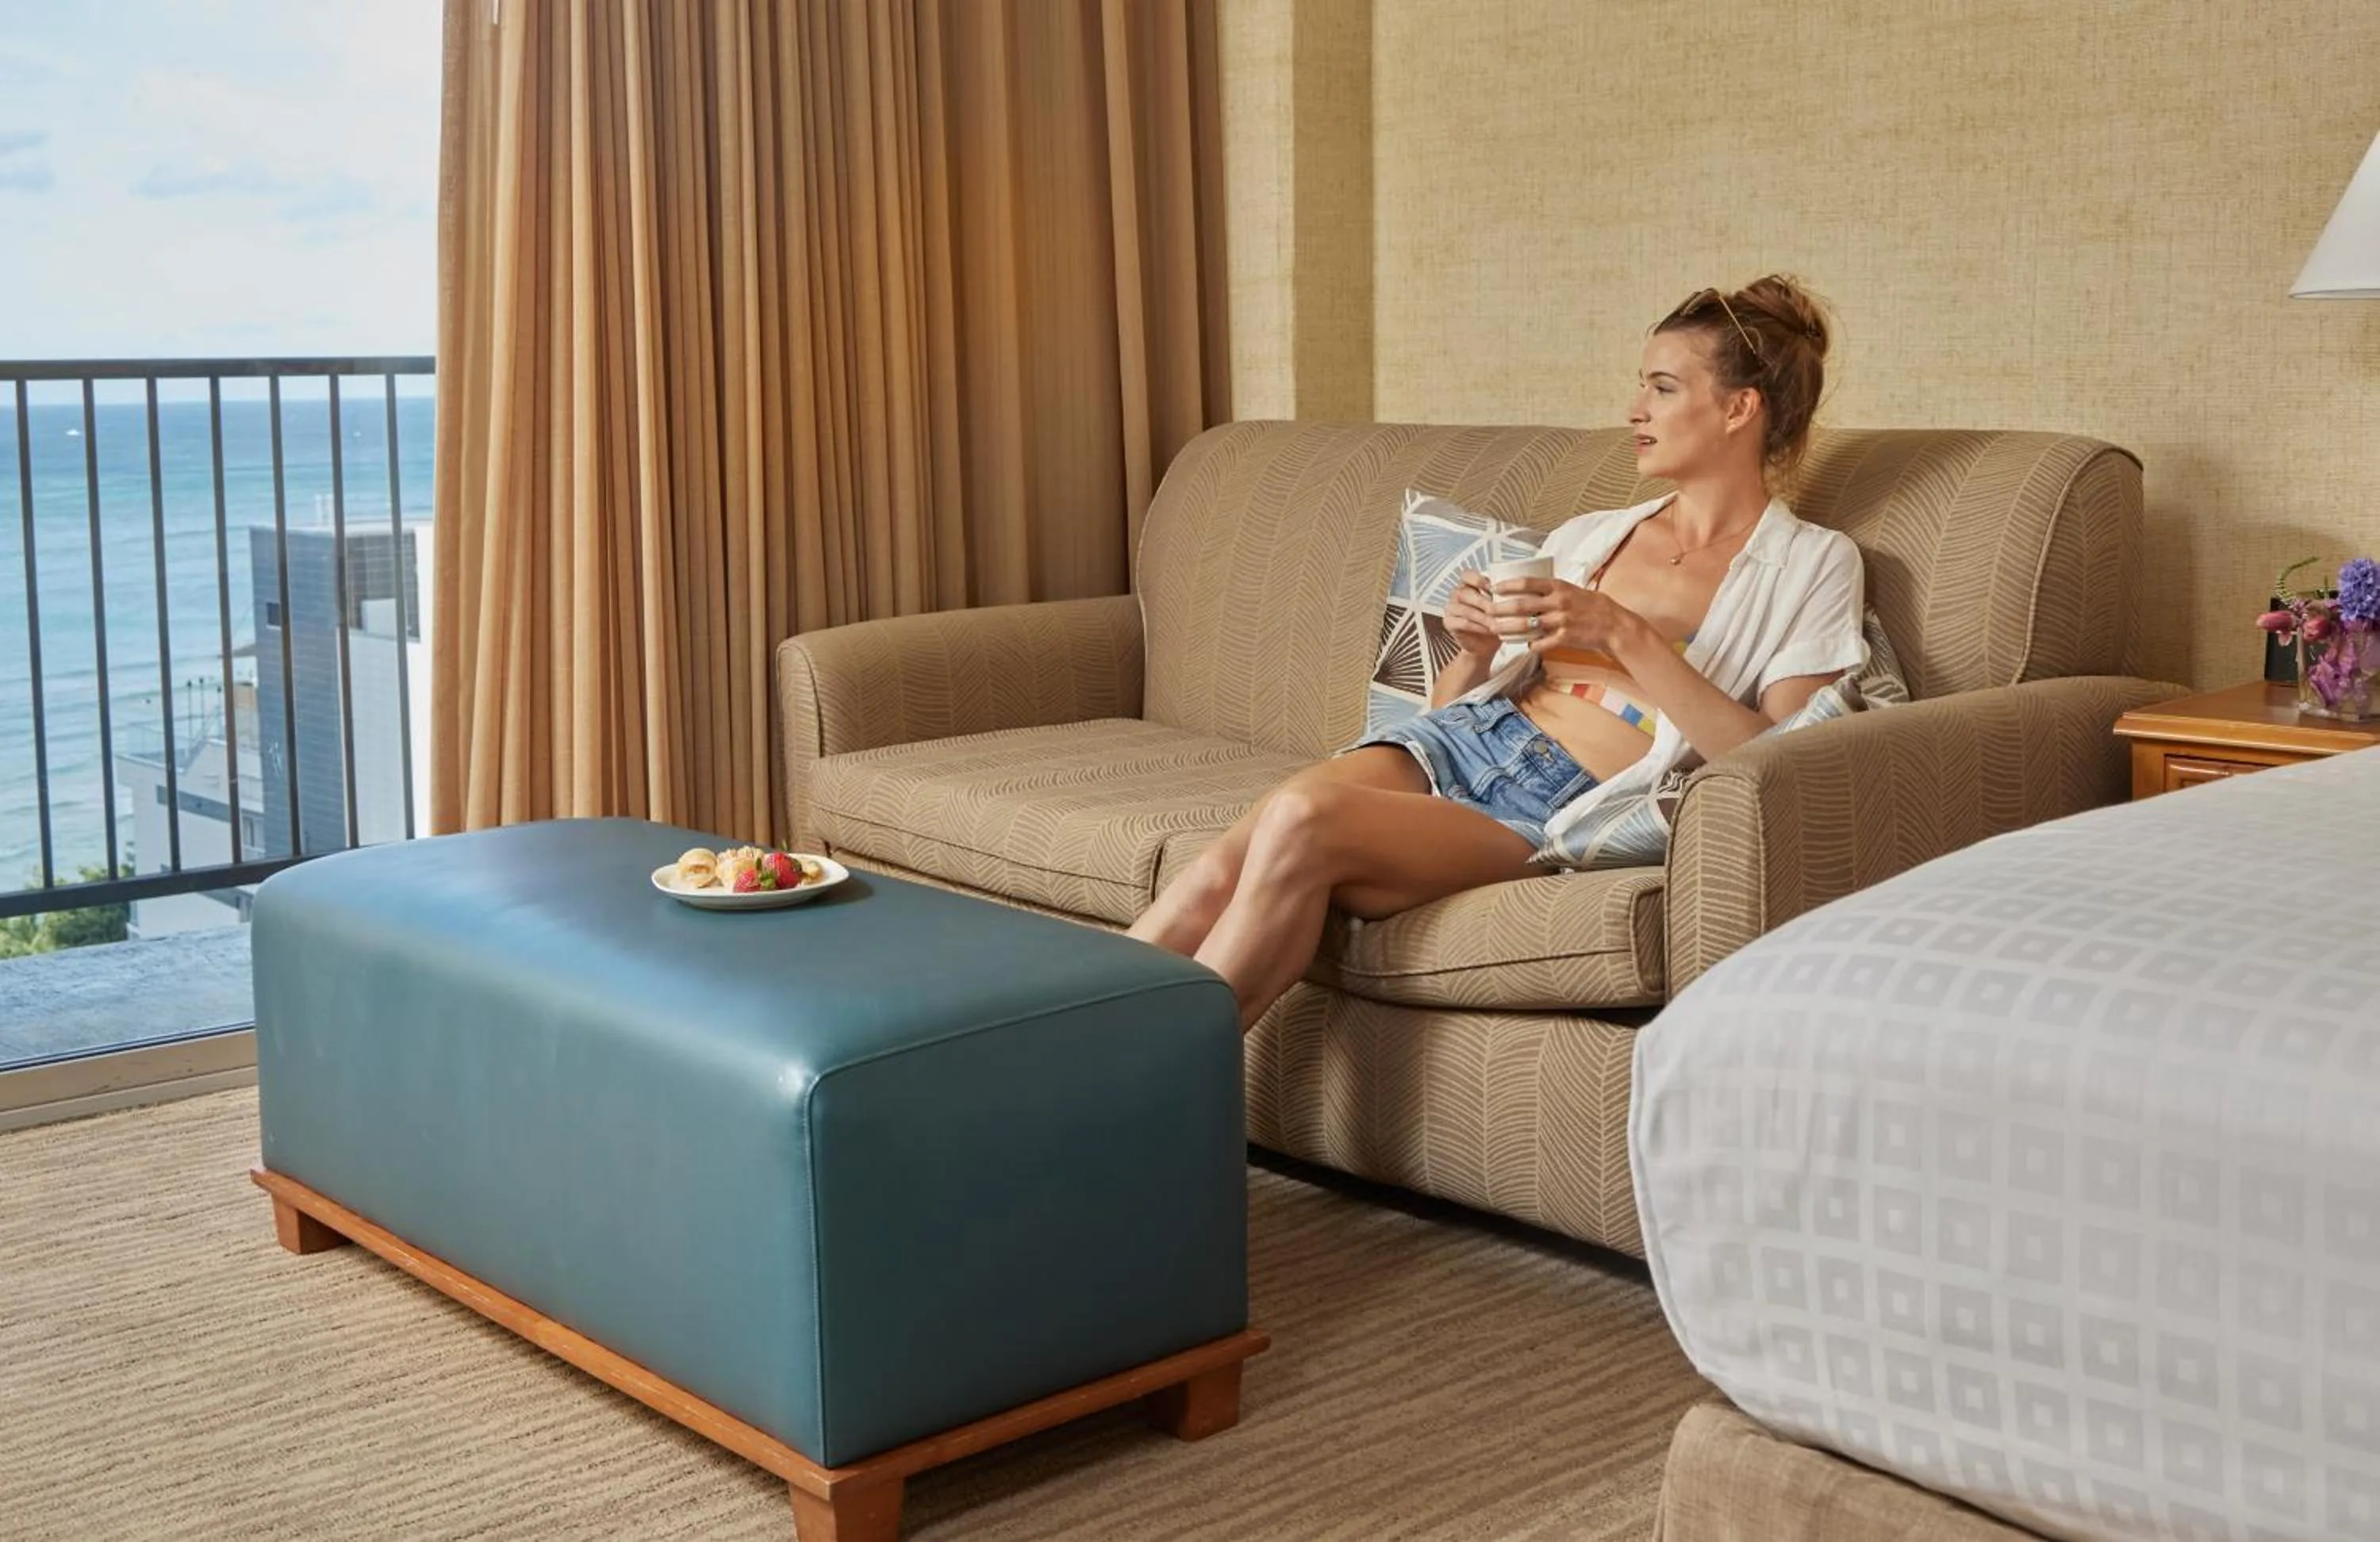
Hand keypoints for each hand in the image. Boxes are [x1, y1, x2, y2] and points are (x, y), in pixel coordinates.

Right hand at [1442, 572, 1506, 658]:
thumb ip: (1503, 594)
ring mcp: (1450, 608)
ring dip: (1483, 616)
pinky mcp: (1449, 623)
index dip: (1478, 579)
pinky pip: (1463, 623)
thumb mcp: (1502, 605)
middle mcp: (1456, 594)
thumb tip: (1520, 589)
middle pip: (1465, 593)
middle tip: (1498, 610)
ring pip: (1465, 609)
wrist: (1485, 645)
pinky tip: (1490, 629)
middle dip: (1483, 601)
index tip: (1493, 587)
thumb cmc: (1495, 621)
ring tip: (1497, 622)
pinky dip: (1478, 627)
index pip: (1466, 575)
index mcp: (1468, 584)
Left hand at [1490, 577, 1642, 656]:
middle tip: (1486, 610)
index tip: (1493, 587)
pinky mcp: (1565, 638)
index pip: (1527, 583)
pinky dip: (1531, 645)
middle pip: (1521, 605)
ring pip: (1527, 625)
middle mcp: (1558, 602)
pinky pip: (1542, 643)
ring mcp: (1561, 621)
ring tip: (1495, 629)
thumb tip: (1528, 586)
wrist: (1614, 624)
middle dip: (1500, 608)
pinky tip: (1525, 646)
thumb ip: (1551, 589)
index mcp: (1558, 586)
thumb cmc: (1591, 605)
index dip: (1507, 585)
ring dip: (1508, 628)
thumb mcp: (1572, 590)